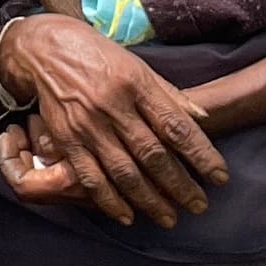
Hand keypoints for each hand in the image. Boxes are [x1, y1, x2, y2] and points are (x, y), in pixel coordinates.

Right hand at [0, 15, 228, 227]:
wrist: (45, 48)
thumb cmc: (98, 55)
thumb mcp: (138, 65)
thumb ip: (169, 94)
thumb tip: (204, 119)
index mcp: (136, 83)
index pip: (176, 126)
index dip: (201, 154)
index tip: (220, 177)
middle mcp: (113, 105)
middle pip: (152, 154)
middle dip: (179, 185)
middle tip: (199, 206)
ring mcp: (88, 124)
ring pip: (124, 171)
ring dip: (149, 200)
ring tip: (169, 218)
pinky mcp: (66, 139)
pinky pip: (90, 177)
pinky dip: (109, 201)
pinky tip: (127, 215)